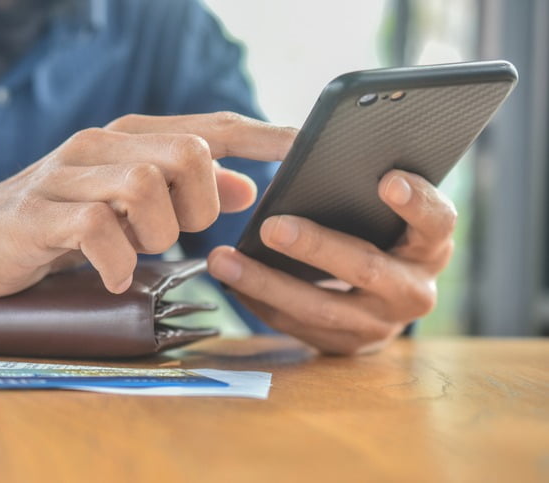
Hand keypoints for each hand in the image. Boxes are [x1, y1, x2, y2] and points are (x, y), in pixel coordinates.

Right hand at [0, 112, 295, 296]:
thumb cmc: (62, 220)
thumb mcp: (129, 204)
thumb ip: (185, 191)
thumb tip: (245, 185)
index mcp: (129, 140)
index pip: (210, 129)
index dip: (263, 136)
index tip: (307, 146)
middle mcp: (101, 146)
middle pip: (186, 155)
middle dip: (196, 206)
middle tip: (172, 233)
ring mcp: (66, 176)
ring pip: (144, 187)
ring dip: (154, 233)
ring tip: (134, 250)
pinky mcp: (38, 214)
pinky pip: (96, 229)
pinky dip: (116, 260)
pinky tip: (115, 275)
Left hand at [208, 170, 456, 354]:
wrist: (384, 301)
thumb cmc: (378, 236)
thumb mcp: (386, 215)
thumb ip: (364, 192)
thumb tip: (305, 154)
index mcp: (430, 246)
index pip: (436, 222)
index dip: (416, 203)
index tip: (387, 180)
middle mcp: (413, 290)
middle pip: (366, 268)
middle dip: (316, 247)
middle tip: (271, 226)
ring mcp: (380, 325)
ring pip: (321, 307)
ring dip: (267, 283)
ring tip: (224, 259)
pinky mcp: (346, 344)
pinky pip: (298, 326)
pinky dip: (260, 303)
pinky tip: (231, 282)